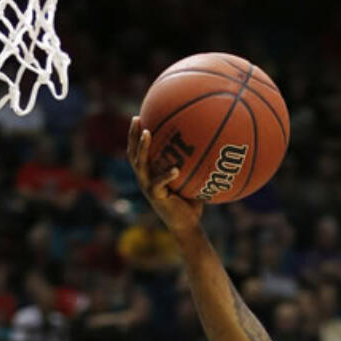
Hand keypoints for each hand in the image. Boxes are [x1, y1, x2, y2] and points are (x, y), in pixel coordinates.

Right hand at [127, 119, 204, 237]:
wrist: (187, 224)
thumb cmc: (191, 200)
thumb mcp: (190, 177)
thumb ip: (191, 161)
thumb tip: (206, 139)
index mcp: (149, 173)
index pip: (137, 151)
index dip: (135, 135)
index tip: (138, 116)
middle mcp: (145, 179)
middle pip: (133, 154)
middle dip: (133, 136)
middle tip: (137, 118)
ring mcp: (148, 188)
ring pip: (140, 165)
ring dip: (143, 148)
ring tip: (148, 133)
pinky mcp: (156, 197)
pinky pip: (159, 183)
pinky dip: (166, 176)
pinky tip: (175, 169)